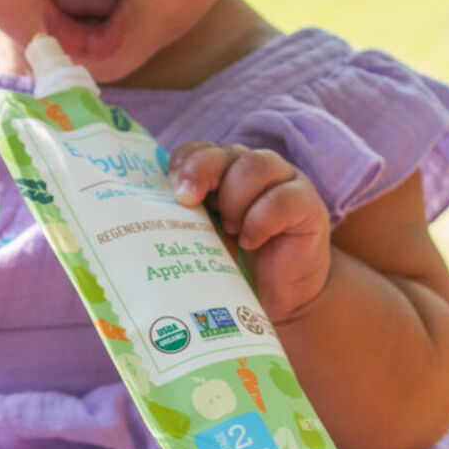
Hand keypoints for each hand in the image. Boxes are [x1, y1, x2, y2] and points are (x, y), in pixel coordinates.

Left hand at [170, 141, 331, 323]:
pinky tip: (251, 240)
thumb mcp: (203, 241)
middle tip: (189, 202)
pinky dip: (260, 220)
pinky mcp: (307, 204)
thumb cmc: (237, 267)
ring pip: (255, 166)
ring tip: (230, 229)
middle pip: (225, 152)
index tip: (173, 193)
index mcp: (223, 173)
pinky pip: (282, 198)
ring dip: (235, 198)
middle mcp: (253, 169)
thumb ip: (182, 222)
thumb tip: (141, 220)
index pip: (198, 150)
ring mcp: (284, 182)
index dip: (184, 164)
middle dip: (202, 172)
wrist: (281, 298)